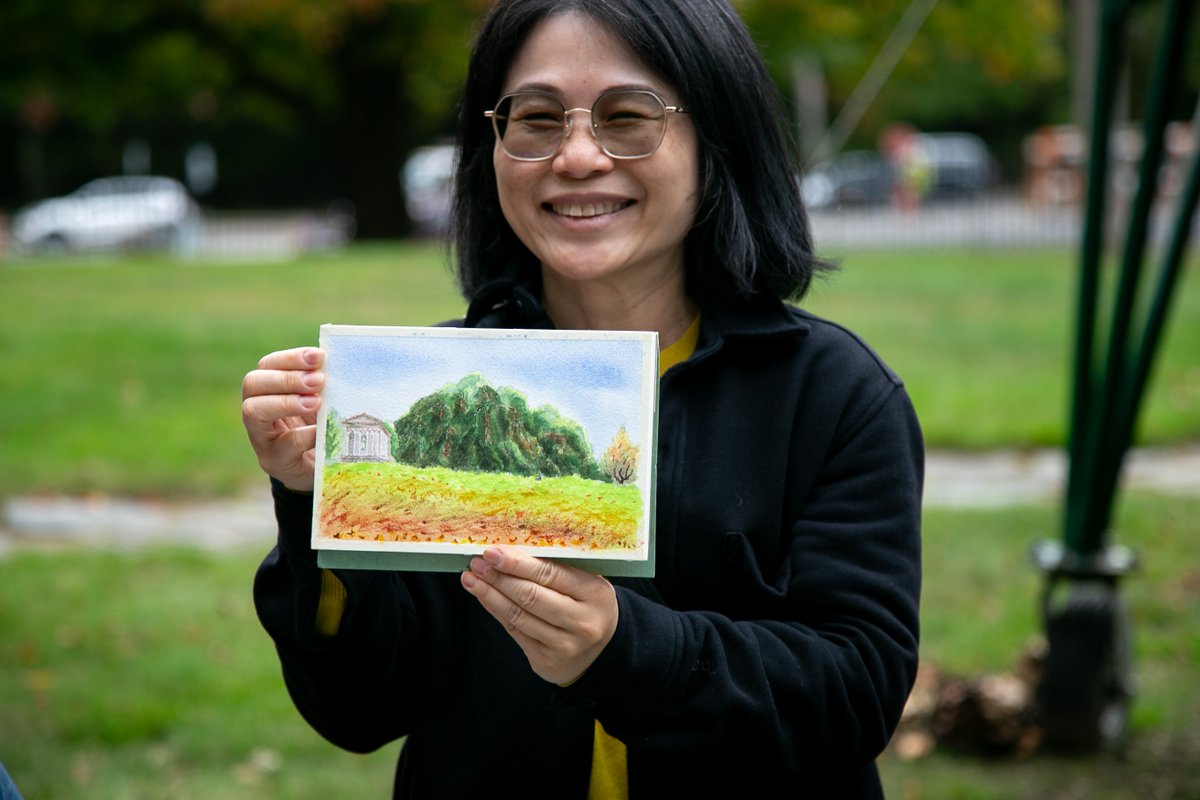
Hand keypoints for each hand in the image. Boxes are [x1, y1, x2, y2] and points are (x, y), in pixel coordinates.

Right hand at [241, 346, 324, 491]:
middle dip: (286, 378)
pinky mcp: (273, 461)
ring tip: (316, 402)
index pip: (267, 365)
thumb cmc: (320, 428)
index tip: (319, 356)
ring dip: (286, 402)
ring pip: (252, 411)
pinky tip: (321, 430)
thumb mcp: (321, 403)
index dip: (290, 358)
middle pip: (252, 384)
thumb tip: (339, 363)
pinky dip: (304, 435)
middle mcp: (257, 410)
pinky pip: (283, 446)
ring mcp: (261, 438)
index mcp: (268, 390)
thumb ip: (321, 386)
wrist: (321, 470)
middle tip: (318, 381)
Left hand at [461, 546, 618, 684]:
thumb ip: (557, 568)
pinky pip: (514, 631)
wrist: (601, 650)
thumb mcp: (586, 583)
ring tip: (471, 578)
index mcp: (595, 593)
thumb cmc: (587, 605)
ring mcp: (564, 644)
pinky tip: (483, 596)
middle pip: (531, 596)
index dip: (518, 563)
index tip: (493, 552)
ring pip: (518, 615)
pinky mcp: (546, 659)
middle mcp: (582, 621)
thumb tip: (510, 550)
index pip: (550, 574)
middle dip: (499, 577)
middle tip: (477, 562)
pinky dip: (495, 610)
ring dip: (490, 594)